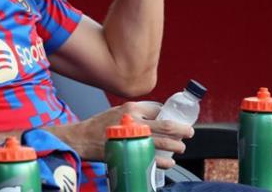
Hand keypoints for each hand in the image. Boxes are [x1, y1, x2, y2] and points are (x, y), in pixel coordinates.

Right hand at [69, 102, 192, 168]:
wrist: (82, 139)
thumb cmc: (99, 125)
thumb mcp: (117, 110)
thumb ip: (135, 112)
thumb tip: (156, 116)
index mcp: (132, 108)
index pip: (159, 109)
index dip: (171, 116)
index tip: (177, 120)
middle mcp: (135, 122)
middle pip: (167, 126)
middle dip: (182, 131)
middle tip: (188, 133)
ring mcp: (133, 139)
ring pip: (163, 143)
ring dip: (176, 147)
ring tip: (180, 148)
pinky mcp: (130, 154)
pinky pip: (153, 159)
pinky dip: (164, 162)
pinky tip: (169, 162)